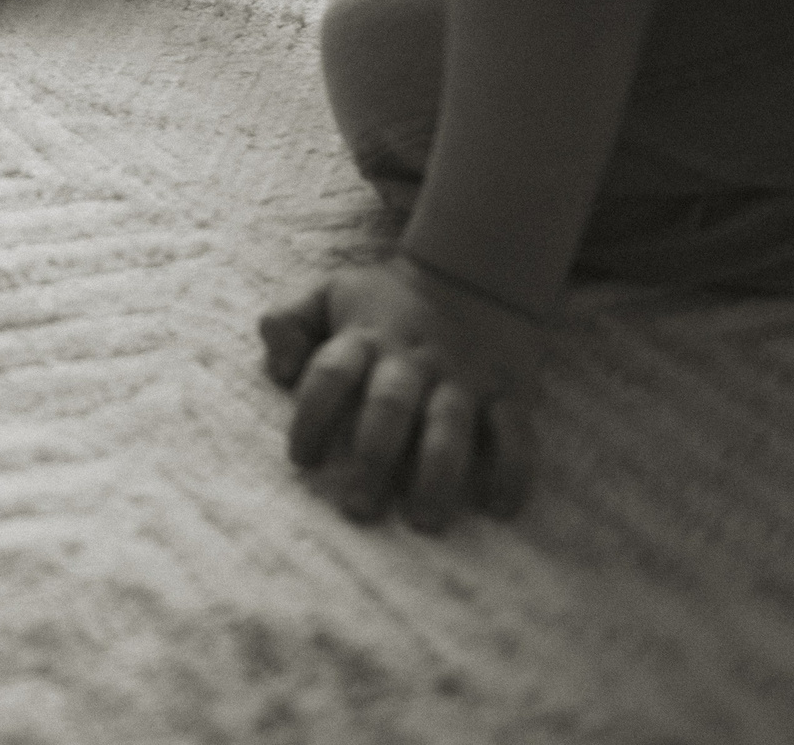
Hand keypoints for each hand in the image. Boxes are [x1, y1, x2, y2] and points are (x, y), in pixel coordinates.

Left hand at [259, 256, 543, 529]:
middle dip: (373, 457)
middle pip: (390, 406)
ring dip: (437, 474)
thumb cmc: (383, 301)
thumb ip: (285, 324)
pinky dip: (513, 469)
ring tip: (423, 519)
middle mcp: (413, 360)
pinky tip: (499, 508)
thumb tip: (278, 371)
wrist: (472, 273)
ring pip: (450, 425)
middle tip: (358, 508)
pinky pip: (516, 432)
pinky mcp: (509, 391)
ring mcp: (464, 376)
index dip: (312, 416)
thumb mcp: (326, 294)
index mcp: (364, 338)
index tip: (301, 459)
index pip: (330, 374)